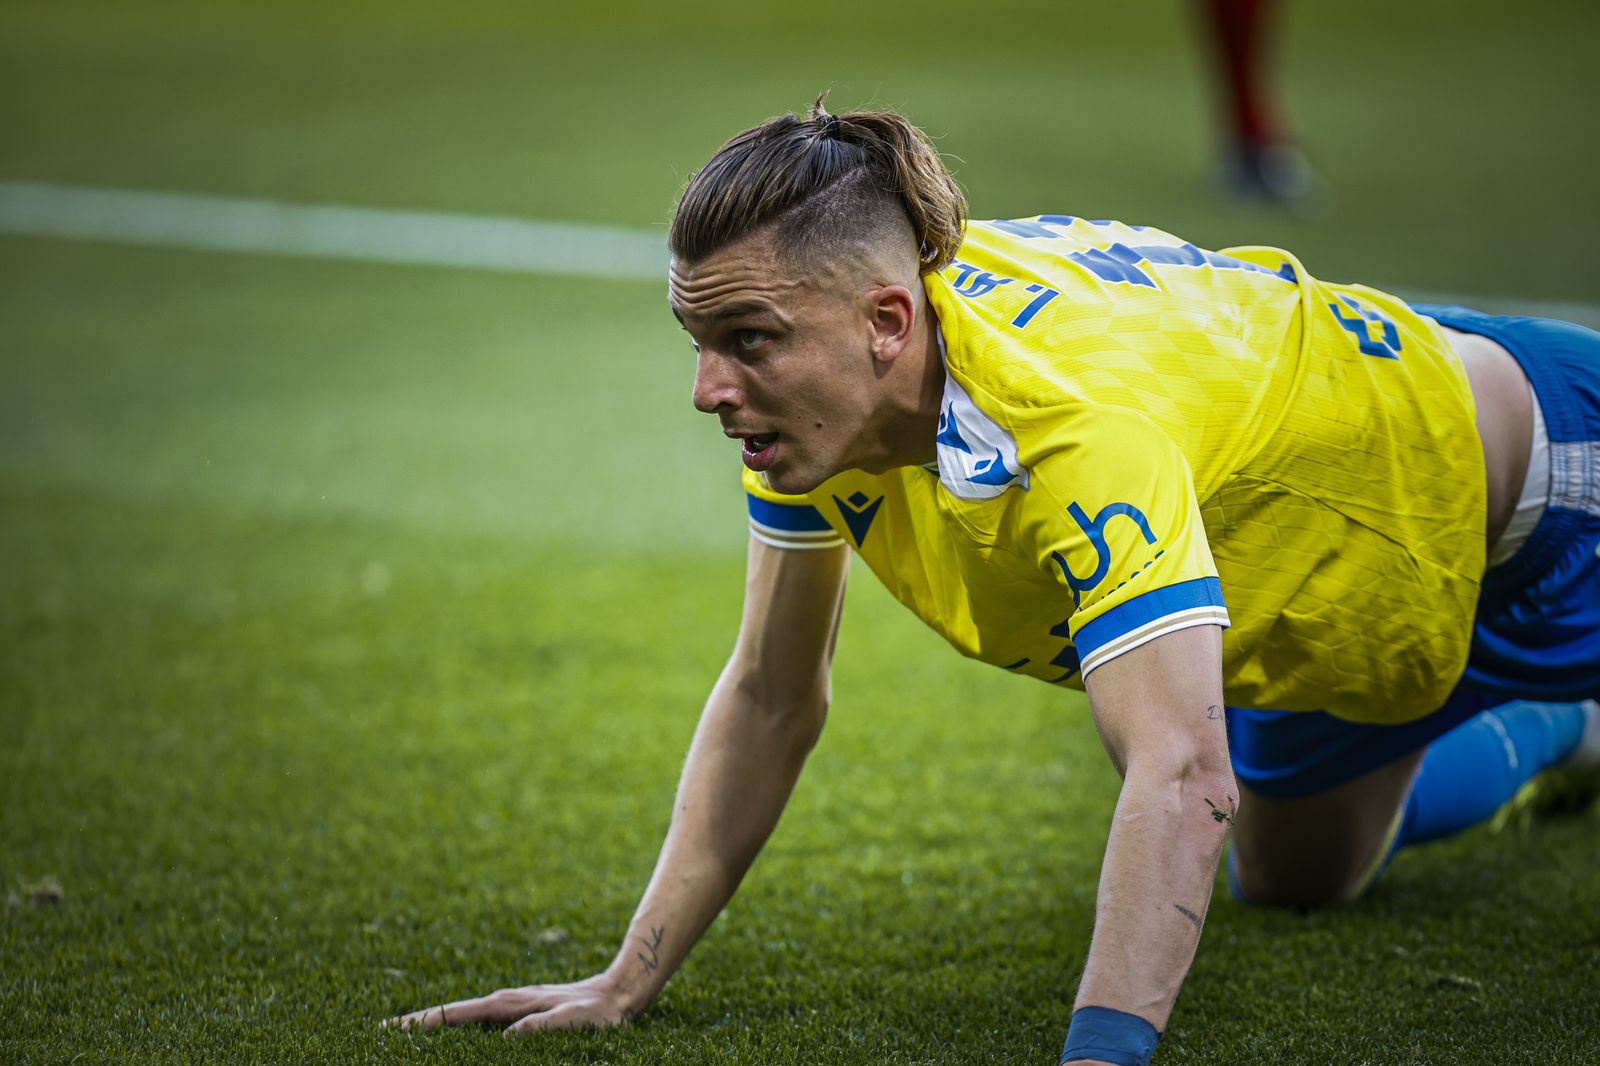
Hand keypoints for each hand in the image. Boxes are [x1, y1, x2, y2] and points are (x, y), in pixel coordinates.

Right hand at [386, 974, 635, 1035]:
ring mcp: (513, 1005)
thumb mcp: (573, 1023)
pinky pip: (480, 1020)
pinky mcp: (521, 1011)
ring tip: (405, 1037)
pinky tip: (453, 1037)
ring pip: (464, 1017)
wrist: (620, 993)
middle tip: (380, 1035)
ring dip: (435, 1025)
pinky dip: (459, 1026)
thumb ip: (542, 1028)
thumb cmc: (598, 1013)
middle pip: (451, 1014)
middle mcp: (505, 1002)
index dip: (424, 1024)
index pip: (457, 1016)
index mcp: (510, 1005)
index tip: (391, 1031)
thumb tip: (509, 1037)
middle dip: (417, 1024)